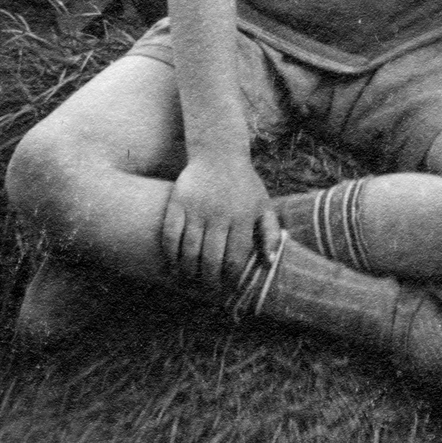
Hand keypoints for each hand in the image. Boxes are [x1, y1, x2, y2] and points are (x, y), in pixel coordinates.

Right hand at [160, 152, 275, 289]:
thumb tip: (270, 263)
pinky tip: (174, 263)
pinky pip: (170, 235)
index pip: (235, 259)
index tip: (229, 287)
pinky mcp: (177, 202)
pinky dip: (170, 253)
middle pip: (211, 259)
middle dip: (209, 280)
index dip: (231, 279)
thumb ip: (270, 234)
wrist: (219, 154)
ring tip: (190, 279)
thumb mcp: (263, 205)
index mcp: (242, 218)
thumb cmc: (245, 185)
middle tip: (208, 288)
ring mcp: (196, 209)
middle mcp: (219, 215)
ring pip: (189, 250)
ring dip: (188, 270)